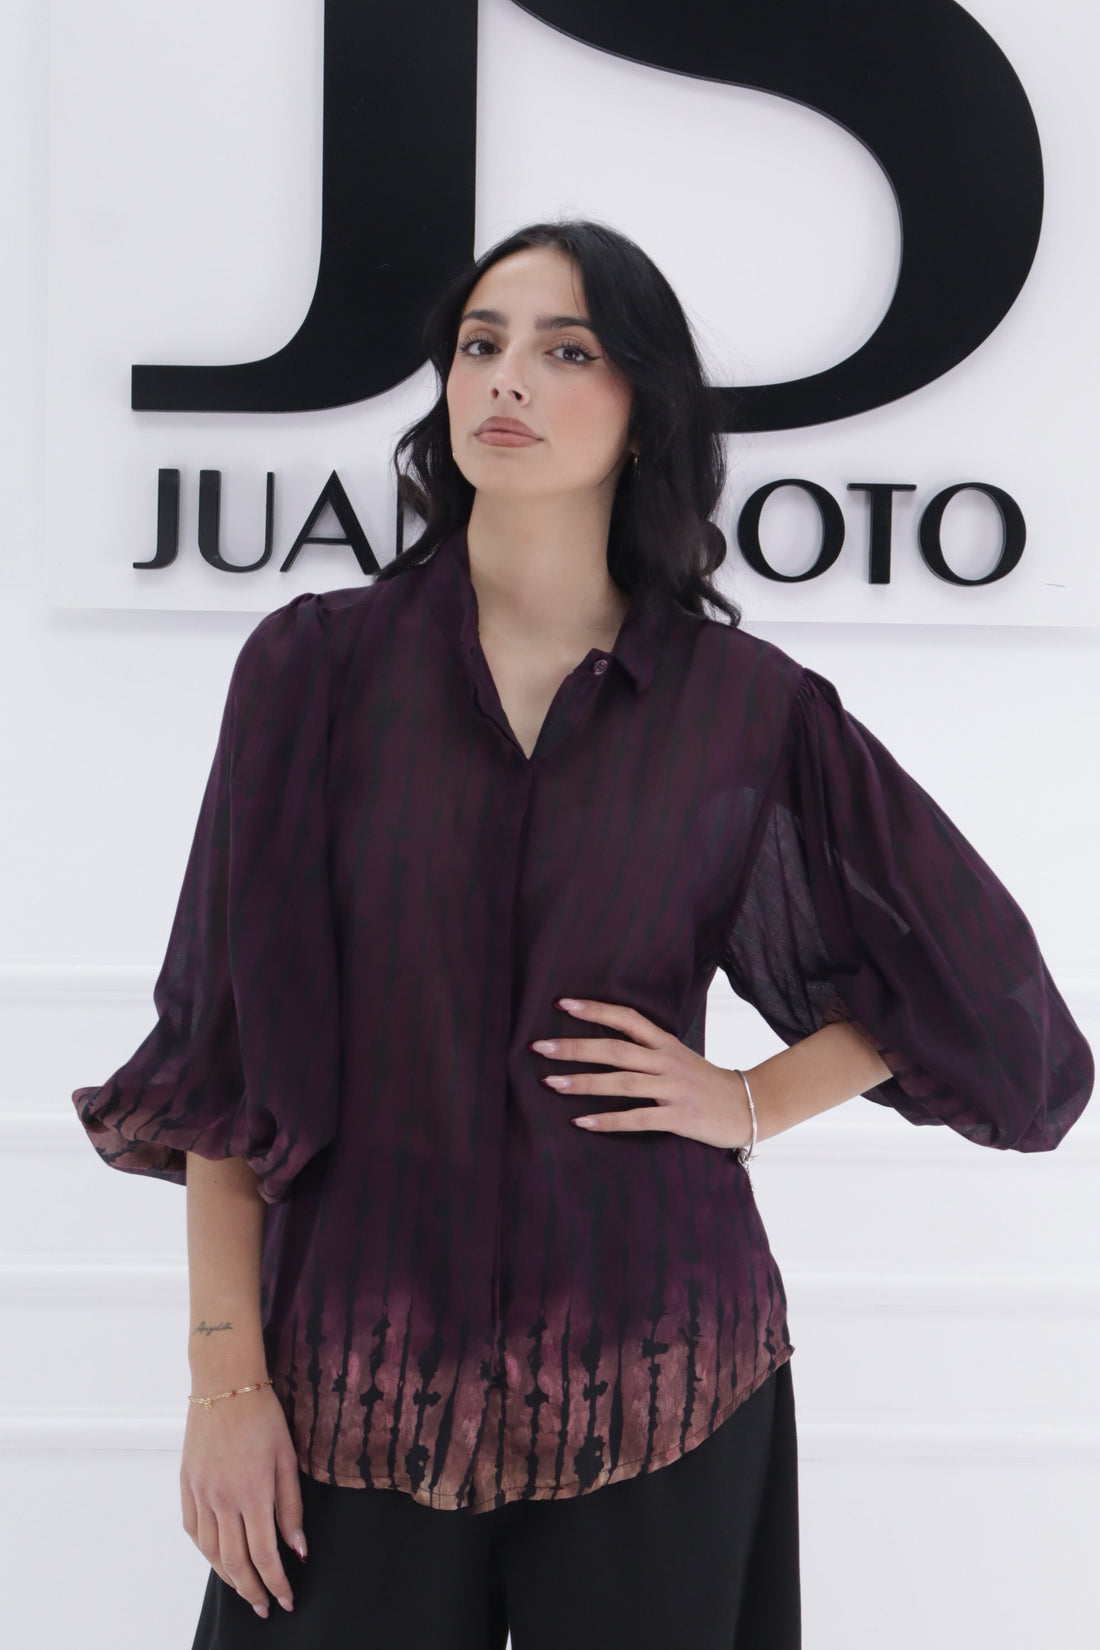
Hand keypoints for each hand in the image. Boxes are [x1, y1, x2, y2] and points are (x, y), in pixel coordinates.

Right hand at [181, 1381, 305, 1618]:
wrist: (225, 1384)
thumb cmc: (263, 1416)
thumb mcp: (287, 1458)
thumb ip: (291, 1507)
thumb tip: (297, 1549)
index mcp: (253, 1493)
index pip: (264, 1555)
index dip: (275, 1582)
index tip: (286, 1600)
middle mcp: (223, 1499)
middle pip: (235, 1562)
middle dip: (252, 1591)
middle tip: (265, 1607)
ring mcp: (201, 1493)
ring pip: (211, 1552)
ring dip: (229, 1577)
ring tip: (245, 1589)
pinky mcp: (187, 1485)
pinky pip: (193, 1530)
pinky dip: (206, 1551)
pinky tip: (218, 1558)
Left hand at [530, 997, 753, 1151]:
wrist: (749, 1106)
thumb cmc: (706, 1083)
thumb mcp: (679, 1057)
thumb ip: (648, 1050)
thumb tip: (605, 1044)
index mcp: (666, 1044)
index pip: (627, 1019)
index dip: (595, 1010)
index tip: (562, 1004)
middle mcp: (667, 1062)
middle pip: (615, 1050)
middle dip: (575, 1048)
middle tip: (540, 1047)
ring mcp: (674, 1089)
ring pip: (622, 1083)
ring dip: (583, 1083)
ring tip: (551, 1084)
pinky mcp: (679, 1117)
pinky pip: (637, 1118)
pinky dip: (608, 1120)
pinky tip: (581, 1122)